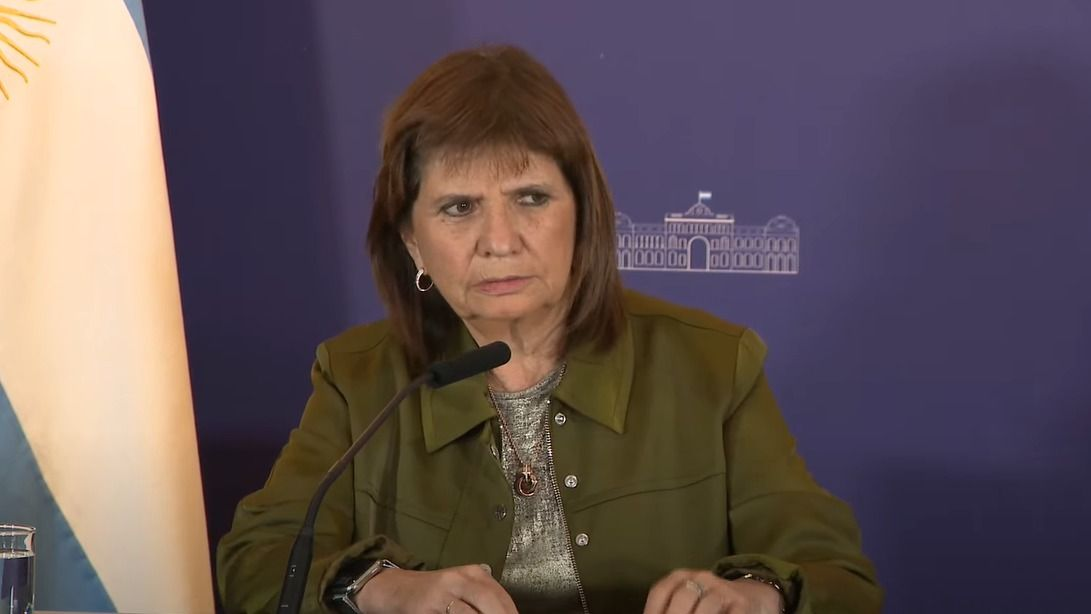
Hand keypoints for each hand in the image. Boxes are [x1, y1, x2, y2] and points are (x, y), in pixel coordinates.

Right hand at [355, 563, 518, 613]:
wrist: (393, 589)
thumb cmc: (432, 593)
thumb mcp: (460, 588)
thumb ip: (482, 598)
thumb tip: (508, 611)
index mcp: (474, 573)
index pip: (501, 596)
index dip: (510, 612)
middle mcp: (460, 578)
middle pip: (490, 602)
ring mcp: (443, 591)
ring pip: (470, 613)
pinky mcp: (427, 606)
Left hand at [643, 569, 782, 613]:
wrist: (754, 597)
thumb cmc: (712, 605)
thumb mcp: (690, 600)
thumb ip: (673, 607)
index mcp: (683, 576)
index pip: (661, 591)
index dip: (653, 611)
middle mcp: (703, 578)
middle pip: (682, 598)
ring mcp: (724, 590)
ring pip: (706, 607)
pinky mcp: (742, 605)